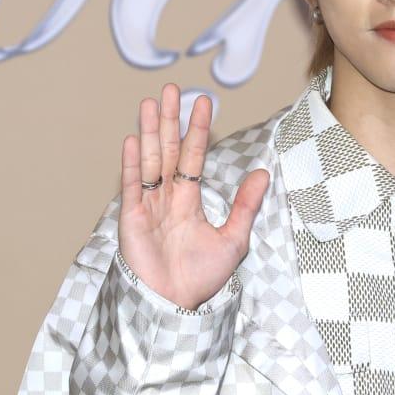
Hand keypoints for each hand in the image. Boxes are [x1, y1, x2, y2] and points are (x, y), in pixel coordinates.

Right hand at [118, 83, 269, 311]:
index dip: (197, 130)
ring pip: (149, 161)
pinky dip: (132, 164)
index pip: (193, 156)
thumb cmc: (201, 279)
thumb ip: (245, 206)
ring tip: (150, 103)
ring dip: (148, 132)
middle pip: (167, 150)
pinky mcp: (132, 219)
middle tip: (172, 89)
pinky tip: (132, 140)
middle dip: (169, 120)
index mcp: (190, 201)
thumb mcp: (233, 239)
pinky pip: (133, 187)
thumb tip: (262, 172)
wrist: (176, 305)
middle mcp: (168, 198)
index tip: (203, 102)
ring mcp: (148, 206)